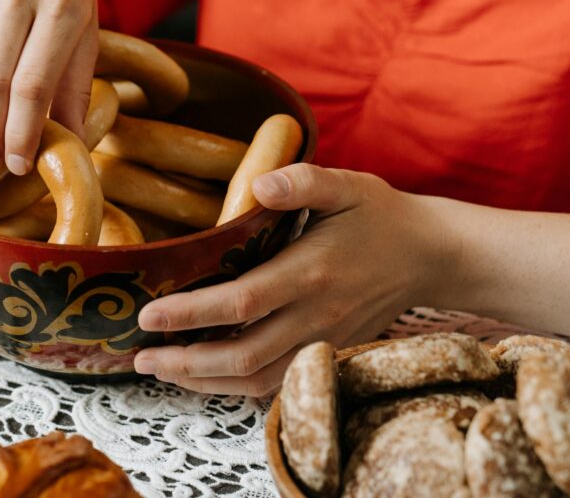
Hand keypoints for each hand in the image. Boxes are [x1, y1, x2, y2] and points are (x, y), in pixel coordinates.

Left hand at [132, 164, 455, 395]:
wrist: (431, 256)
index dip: (191, 314)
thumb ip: (302, 181)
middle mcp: (315, 315)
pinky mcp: (326, 354)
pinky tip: (202, 377)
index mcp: (310, 272)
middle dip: (184, 361)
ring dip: (204, 382)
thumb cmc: (379, 215)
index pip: (242, 302)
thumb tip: (259, 184)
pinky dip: (234, 388)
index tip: (147, 315)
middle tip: (138, 357)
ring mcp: (322, 341)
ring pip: (257, 380)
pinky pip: (276, 384)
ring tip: (160, 371)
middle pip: (242, 355)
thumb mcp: (346, 185)